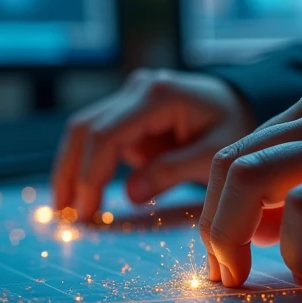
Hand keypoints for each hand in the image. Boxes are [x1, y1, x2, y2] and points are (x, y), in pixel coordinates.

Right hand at [51, 69, 255, 216]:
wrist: (238, 104)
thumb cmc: (233, 126)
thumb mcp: (214, 154)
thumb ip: (172, 172)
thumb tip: (131, 195)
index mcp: (158, 95)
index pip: (107, 134)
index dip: (91, 174)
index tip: (86, 210)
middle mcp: (137, 89)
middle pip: (85, 128)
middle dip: (70, 172)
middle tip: (63, 213)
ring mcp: (129, 99)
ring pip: (84, 131)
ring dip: (72, 169)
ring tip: (65, 208)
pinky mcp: (127, 113)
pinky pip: (98, 138)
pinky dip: (88, 165)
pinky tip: (83, 195)